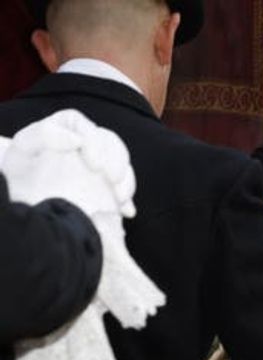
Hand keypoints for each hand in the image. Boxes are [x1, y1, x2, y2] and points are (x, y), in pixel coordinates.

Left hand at [1, 109, 135, 217]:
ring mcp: (99, 167)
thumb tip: (76, 140)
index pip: (87, 128)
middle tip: (113, 180)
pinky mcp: (105, 189)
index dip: (95, 144)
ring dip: (126, 181)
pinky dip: (126, 201)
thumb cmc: (19, 171)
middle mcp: (87, 145)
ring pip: (122, 165)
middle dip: (117, 161)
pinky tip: (125, 211)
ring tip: (119, 198)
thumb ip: (43, 136)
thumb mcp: (22, 150)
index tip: (95, 165)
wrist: (20, 198)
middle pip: (111, 144)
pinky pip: (122, 190)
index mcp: (66, 129)